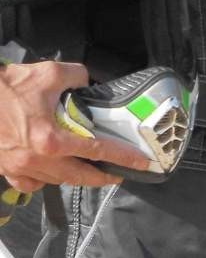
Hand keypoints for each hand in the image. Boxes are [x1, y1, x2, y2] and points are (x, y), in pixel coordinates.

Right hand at [0, 60, 149, 191]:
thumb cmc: (9, 86)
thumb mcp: (50, 73)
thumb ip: (77, 77)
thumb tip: (88, 83)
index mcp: (50, 139)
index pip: (96, 151)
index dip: (121, 158)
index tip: (140, 163)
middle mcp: (37, 160)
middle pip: (78, 176)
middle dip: (101, 178)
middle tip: (118, 173)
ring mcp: (20, 169)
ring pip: (56, 181)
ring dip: (75, 177)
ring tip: (90, 169)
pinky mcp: (6, 170)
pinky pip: (32, 185)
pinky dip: (46, 180)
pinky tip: (54, 171)